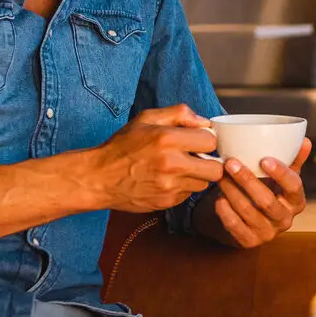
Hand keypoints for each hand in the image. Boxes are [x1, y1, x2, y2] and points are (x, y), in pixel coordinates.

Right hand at [83, 105, 223, 212]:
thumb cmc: (122, 146)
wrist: (99, 178)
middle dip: (210, 162)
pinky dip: (183, 187)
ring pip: (204, 184)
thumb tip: (204, 122)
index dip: (206, 139)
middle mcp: (172, 165)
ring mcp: (170, 187)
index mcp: (167, 139)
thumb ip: (178, 114)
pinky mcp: (167, 202)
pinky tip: (168, 179)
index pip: (211, 141)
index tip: (198, 140)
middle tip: (198, 157)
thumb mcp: (146, 119)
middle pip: (216, 169)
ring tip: (180, 168)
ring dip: (197, 176)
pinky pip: (188, 195)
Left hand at [198, 138, 311, 248]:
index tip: (264, 159)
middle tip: (231, 162)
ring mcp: (268, 233)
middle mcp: (285, 219)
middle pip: (267, 200)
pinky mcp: (250, 242)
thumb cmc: (269, 191)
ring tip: (220, 175)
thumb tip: (305, 140)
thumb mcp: (282, 177)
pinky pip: (235, 226)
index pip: (294, 186)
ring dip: (231, 191)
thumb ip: (293, 159)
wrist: (252, 221)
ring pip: (248, 211)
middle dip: (247, 180)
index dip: (281, 173)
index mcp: (297, 201)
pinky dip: (225, 211)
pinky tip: (219, 198)